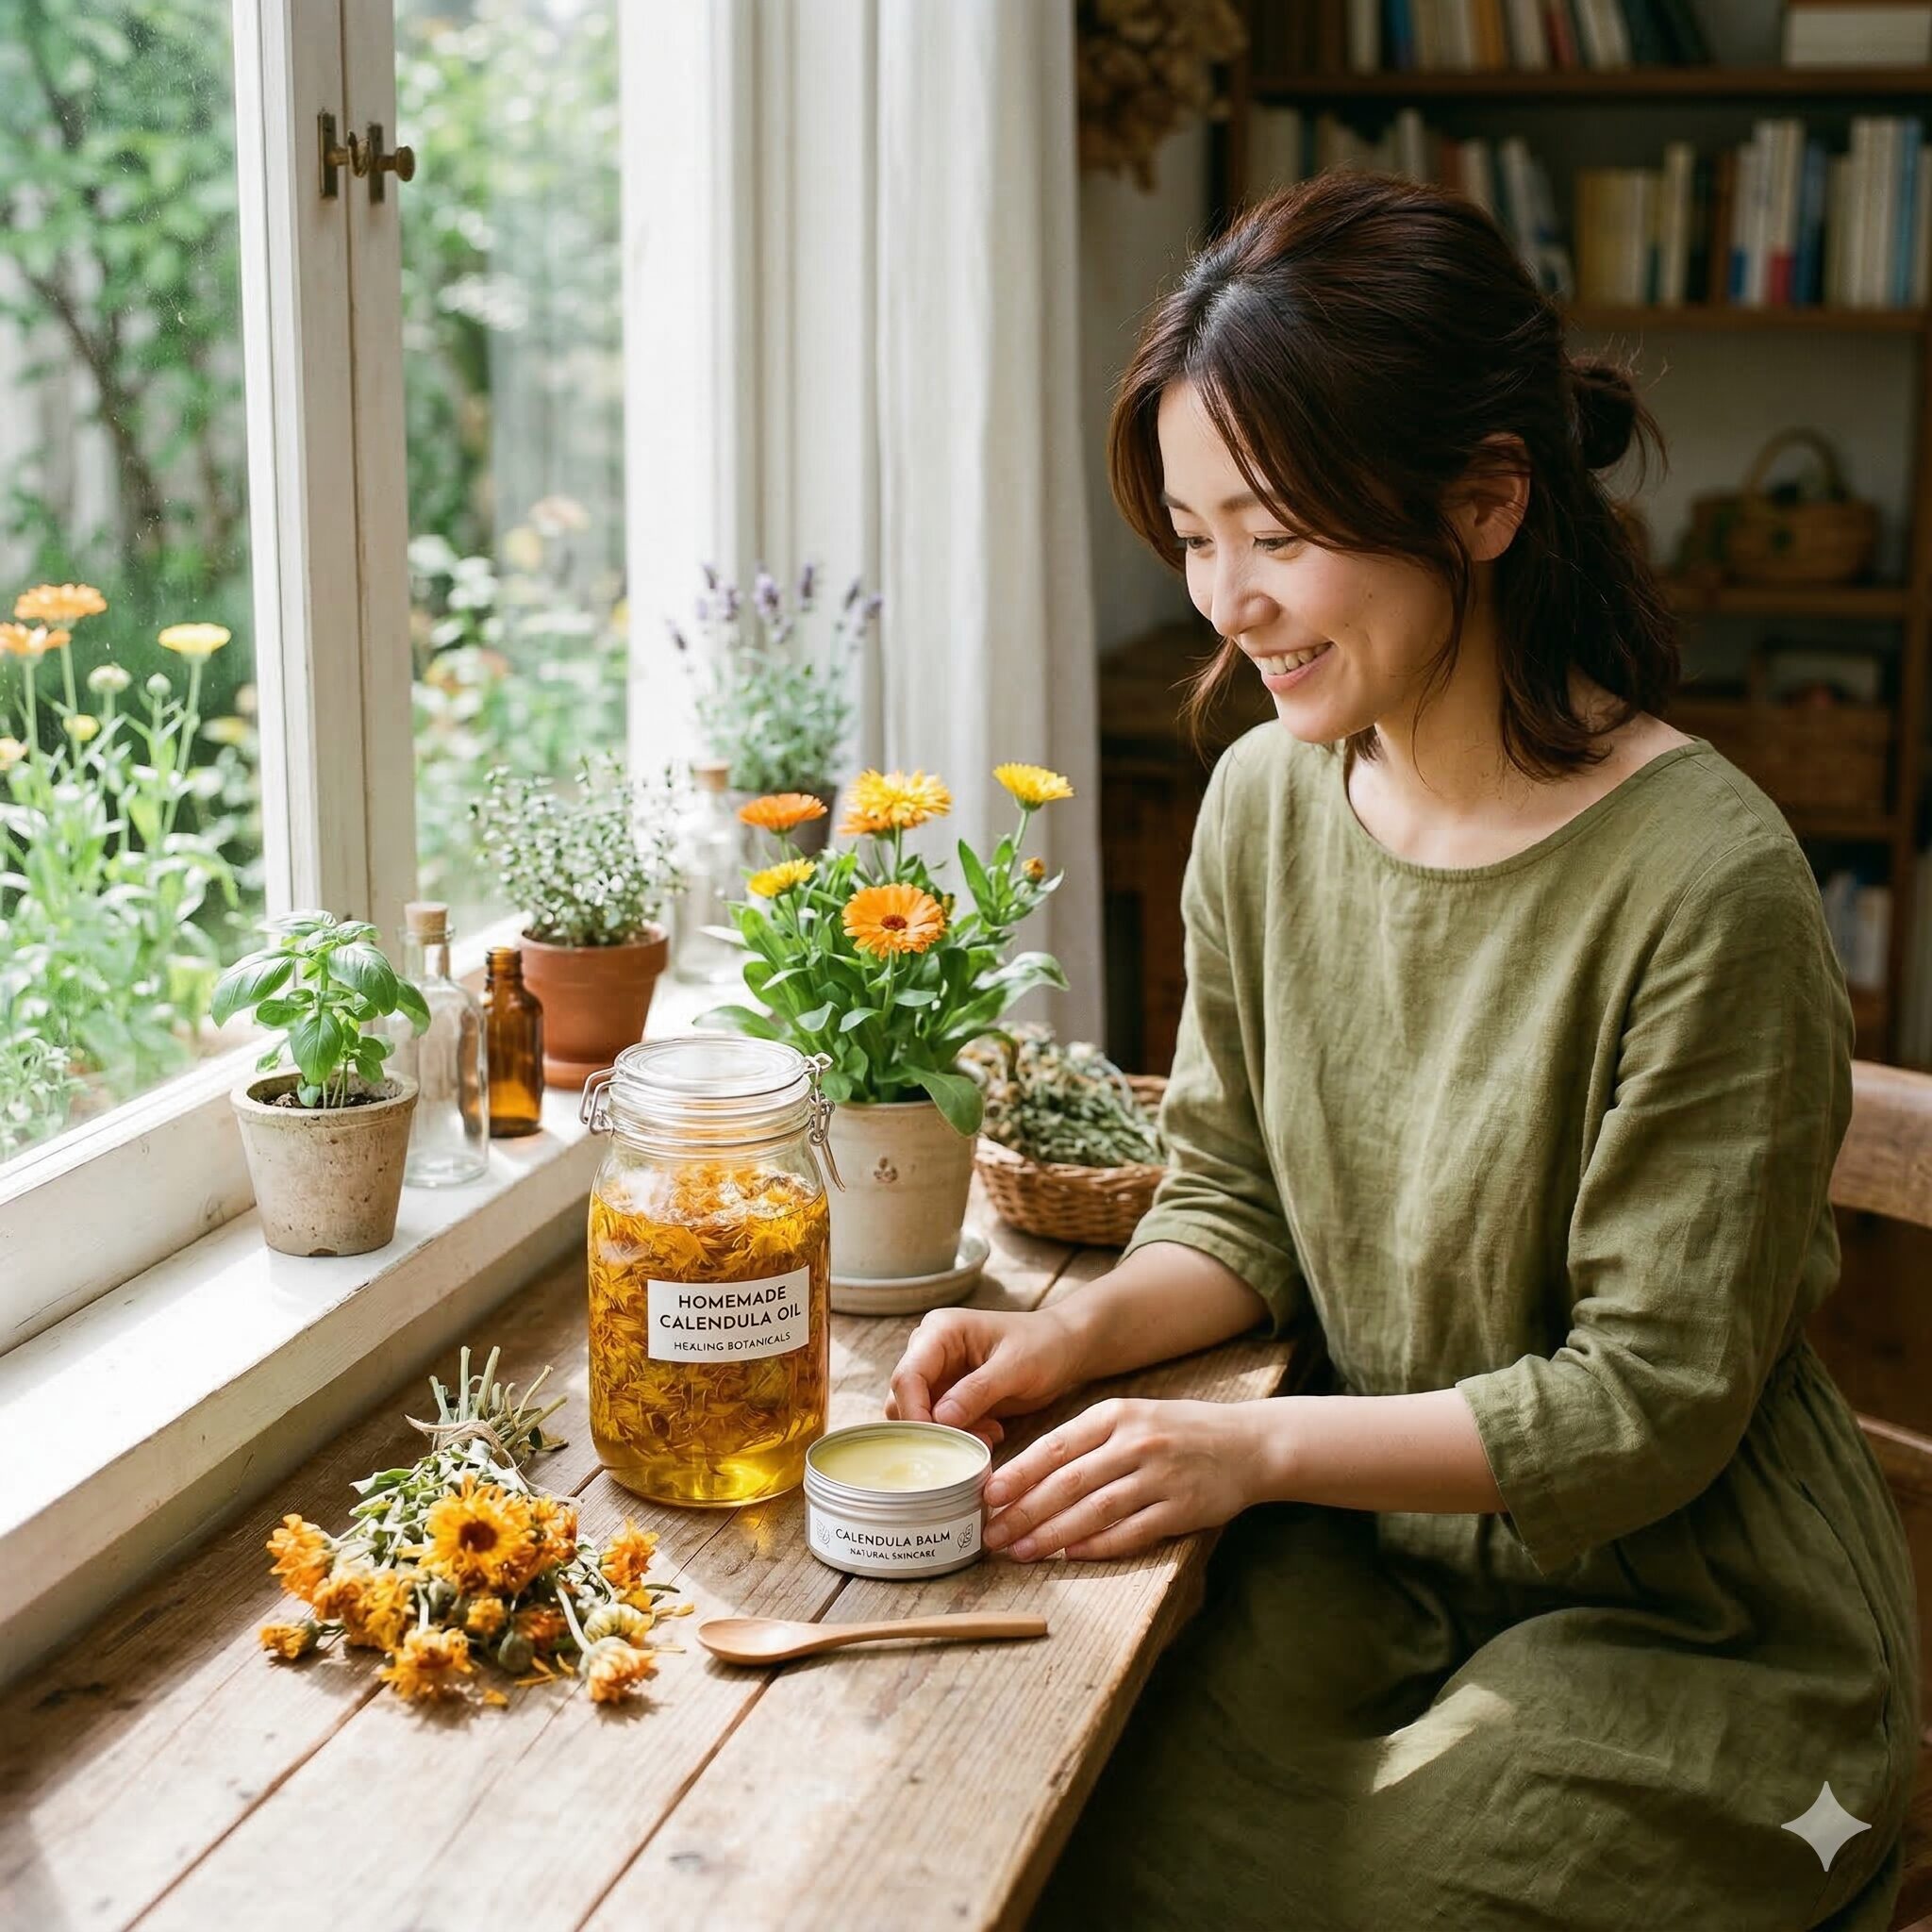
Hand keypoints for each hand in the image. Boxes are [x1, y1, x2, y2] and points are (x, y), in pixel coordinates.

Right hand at [885, 1305, 1085, 1446]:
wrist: (1062, 1349)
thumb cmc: (1043, 1346)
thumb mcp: (1016, 1367)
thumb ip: (977, 1391)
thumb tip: (940, 1419)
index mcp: (940, 1331)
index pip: (907, 1376)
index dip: (914, 1412)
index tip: (936, 1443)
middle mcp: (929, 1350)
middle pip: (904, 1398)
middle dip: (933, 1428)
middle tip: (971, 1443)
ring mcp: (937, 1373)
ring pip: (918, 1415)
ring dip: (948, 1435)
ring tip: (988, 1435)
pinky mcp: (948, 1394)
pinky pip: (939, 1424)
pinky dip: (961, 1435)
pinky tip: (992, 1431)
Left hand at [981, 1396, 1261, 1560]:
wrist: (1248, 1443)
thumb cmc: (1178, 1431)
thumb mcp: (1132, 1418)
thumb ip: (1087, 1441)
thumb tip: (1028, 1474)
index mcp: (1115, 1414)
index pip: (1055, 1446)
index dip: (1018, 1473)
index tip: (988, 1495)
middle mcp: (1135, 1442)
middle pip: (1067, 1482)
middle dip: (1024, 1512)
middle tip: (992, 1535)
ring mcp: (1160, 1476)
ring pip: (1093, 1510)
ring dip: (1051, 1534)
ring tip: (1020, 1552)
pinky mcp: (1181, 1508)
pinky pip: (1130, 1532)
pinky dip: (1097, 1545)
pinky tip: (1070, 1555)